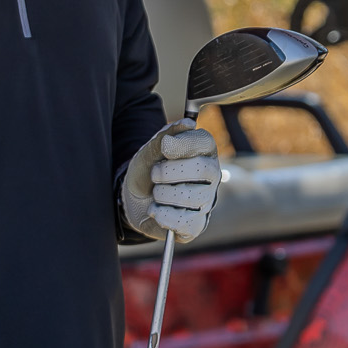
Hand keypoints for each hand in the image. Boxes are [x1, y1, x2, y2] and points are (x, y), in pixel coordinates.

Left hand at [121, 120, 220, 241]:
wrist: (135, 200)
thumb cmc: (148, 171)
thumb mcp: (150, 151)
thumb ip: (166, 136)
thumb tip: (188, 124)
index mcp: (203, 151)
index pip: (205, 141)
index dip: (184, 144)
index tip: (165, 148)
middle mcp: (211, 175)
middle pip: (203, 169)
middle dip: (169, 171)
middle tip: (155, 174)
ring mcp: (206, 200)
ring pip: (192, 196)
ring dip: (163, 194)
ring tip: (156, 193)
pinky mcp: (197, 224)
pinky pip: (185, 222)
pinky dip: (163, 215)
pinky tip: (157, 210)